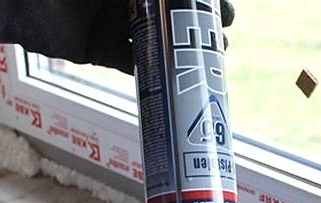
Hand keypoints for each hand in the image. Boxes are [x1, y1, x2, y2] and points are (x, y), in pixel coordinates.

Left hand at [0, 0, 234, 73]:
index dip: (201, 0)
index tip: (222, 9)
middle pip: (172, 15)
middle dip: (199, 25)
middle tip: (221, 34)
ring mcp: (111, 25)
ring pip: (158, 40)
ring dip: (184, 51)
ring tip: (208, 60)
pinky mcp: (97, 51)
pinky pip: (133, 64)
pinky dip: (155, 71)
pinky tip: (177, 77)